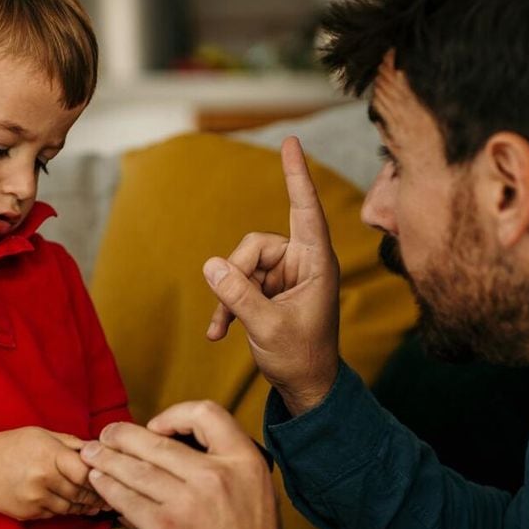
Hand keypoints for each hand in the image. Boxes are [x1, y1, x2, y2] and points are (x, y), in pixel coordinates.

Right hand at [0, 428, 107, 520]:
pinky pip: (55, 515)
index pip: (86, 472)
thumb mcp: (41, 435)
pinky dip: (65, 511)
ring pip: (70, 508)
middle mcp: (43, 479)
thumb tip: (97, 450)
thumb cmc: (11, 445)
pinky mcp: (29, 513)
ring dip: (84, 507)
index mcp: (49, 455)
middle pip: (81, 493)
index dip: (99, 476)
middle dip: (96, 495)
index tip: (109, 477)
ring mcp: (35, 499)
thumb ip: (70, 444)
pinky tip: (73, 506)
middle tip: (110, 496)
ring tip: (96, 504)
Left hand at [82, 402, 288, 528]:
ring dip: (106, 458)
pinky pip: (126, 498)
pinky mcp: (164, 528)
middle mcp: (217, 476)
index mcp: (245, 462)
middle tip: (107, 434)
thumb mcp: (255, 493)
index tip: (157, 428)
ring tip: (92, 454)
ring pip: (134, 468)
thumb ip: (222, 468)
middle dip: (123, 435)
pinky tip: (98, 482)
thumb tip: (171, 449)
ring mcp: (188, 502)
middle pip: (157, 441)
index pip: (207, 413)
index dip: (175, 415)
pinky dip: (107, 487)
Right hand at [204, 137, 339, 415]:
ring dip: (228, 296)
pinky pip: (236, 282)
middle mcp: (301, 263)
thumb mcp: (267, 327)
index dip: (297, 176)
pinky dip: (225, 306)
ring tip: (225, 327)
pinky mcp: (268, 290)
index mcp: (317, 264)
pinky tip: (219, 332)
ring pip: (240, 264)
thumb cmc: (301, 358)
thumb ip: (239, 295)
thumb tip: (211, 264)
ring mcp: (283, 276)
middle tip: (230, 312)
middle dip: (237, 276)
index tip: (291, 142)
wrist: (306, 387)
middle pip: (255, 246)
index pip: (306, 210)